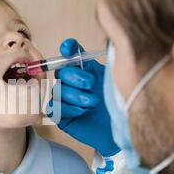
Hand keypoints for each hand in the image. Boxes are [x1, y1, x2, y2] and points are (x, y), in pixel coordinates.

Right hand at [47, 38, 119, 156]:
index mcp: (86, 70)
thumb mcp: (114, 80)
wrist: (120, 130)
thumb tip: (102, 44)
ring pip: (58, 90)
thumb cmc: (119, 105)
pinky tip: (82, 112)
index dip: (68, 48)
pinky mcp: (61, 115)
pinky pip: (53, 106)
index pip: (72, 53)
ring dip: (76, 96)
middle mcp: (73, 82)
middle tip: (91, 86)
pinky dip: (68, 108)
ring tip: (92, 104)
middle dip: (75, 77)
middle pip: (61, 72)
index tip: (68, 49)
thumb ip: (106, 62)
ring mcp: (65, 99)